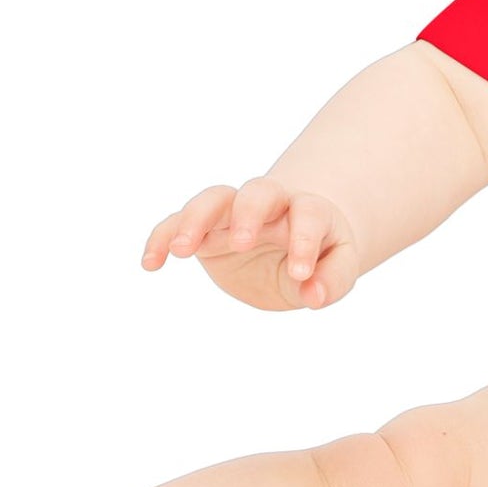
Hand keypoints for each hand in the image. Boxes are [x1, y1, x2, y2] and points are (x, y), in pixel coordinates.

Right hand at [139, 176, 358, 311]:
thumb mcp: (337, 269)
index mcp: (309, 211)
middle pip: (258, 192)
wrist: (292, 249)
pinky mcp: (206, 230)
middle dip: (248, 212)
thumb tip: (314, 295)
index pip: (308, 214)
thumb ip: (332, 279)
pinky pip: (178, 223)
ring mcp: (235, 214)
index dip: (304, 240)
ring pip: (214, 199)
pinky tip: (150, 263)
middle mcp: (271, 206)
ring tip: (183, 250)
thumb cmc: (320, 257)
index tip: (300, 274)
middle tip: (241, 242)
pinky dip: (162, 237)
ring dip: (196, 218)